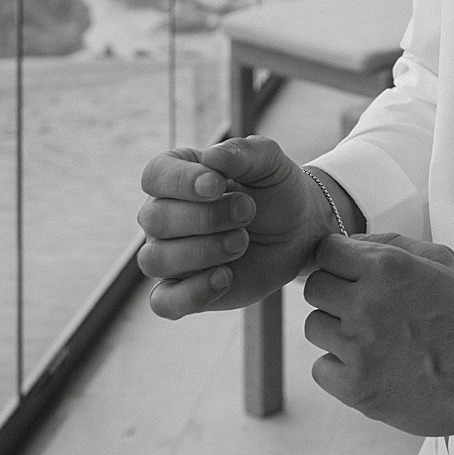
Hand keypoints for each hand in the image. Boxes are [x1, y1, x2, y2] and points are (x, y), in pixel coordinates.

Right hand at [137, 137, 334, 318]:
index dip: (181, 182)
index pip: (155, 176)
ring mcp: (169, 255)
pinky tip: (225, 277)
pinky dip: (191, 293)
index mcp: (176, 175)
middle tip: (247, 211)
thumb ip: (242, 152)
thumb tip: (211, 156)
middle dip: (205, 217)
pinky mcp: (183, 291)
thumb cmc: (275, 190)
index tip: (218, 184)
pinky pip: (164, 302)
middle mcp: (163, 215)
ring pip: (155, 260)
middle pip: (155, 219)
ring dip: (202, 251)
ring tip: (242, 242)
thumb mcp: (269, 161)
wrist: (298, 230)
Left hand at [302, 233, 453, 446]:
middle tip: (362, 308)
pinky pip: (320, 368)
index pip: (325, 251)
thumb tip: (350, 242)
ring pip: (314, 327)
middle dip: (334, 294)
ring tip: (370, 339)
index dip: (337, 261)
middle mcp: (365, 303)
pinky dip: (339, 368)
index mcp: (386, 266)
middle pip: (314, 288)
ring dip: (336, 330)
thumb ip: (392, 242)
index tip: (349, 274)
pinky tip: (368, 366)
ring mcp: (357, 348)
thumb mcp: (442, 260)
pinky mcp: (355, 387)